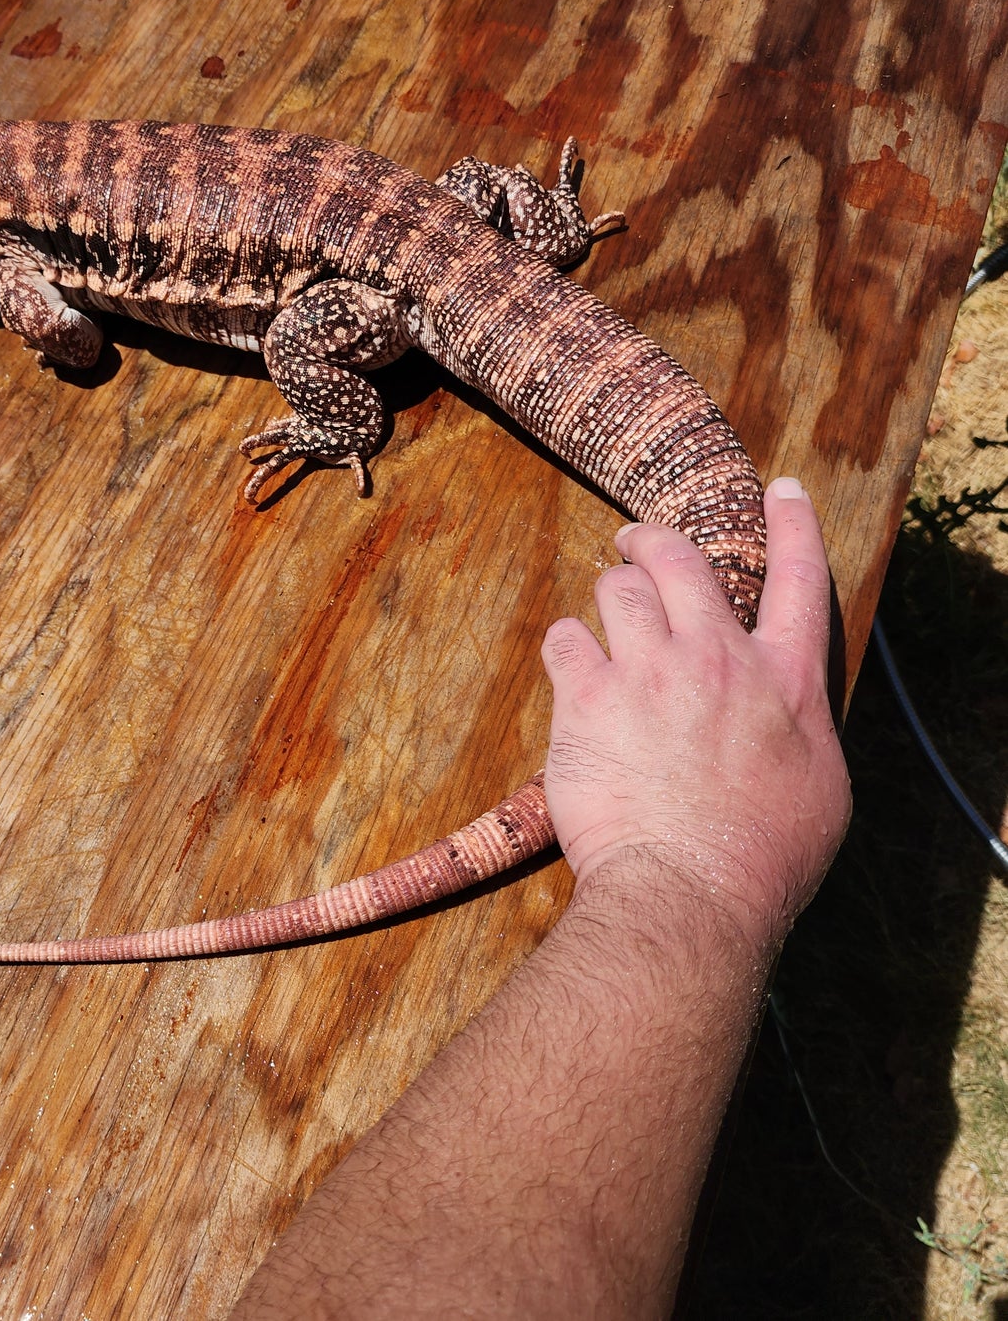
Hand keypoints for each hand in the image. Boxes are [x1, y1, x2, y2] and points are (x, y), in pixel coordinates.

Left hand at [540, 476, 850, 947]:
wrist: (689, 890)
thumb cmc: (762, 856)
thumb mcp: (818, 785)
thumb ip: (797, 724)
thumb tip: (779, 705)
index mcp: (784, 681)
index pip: (800, 579)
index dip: (792, 525)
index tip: (780, 491)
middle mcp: (717, 658)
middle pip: (681, 560)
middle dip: (651, 542)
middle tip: (633, 544)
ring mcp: (650, 671)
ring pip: (615, 589)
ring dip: (607, 600)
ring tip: (600, 625)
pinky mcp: (587, 698)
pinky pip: (565, 639)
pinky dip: (567, 647)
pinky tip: (571, 670)